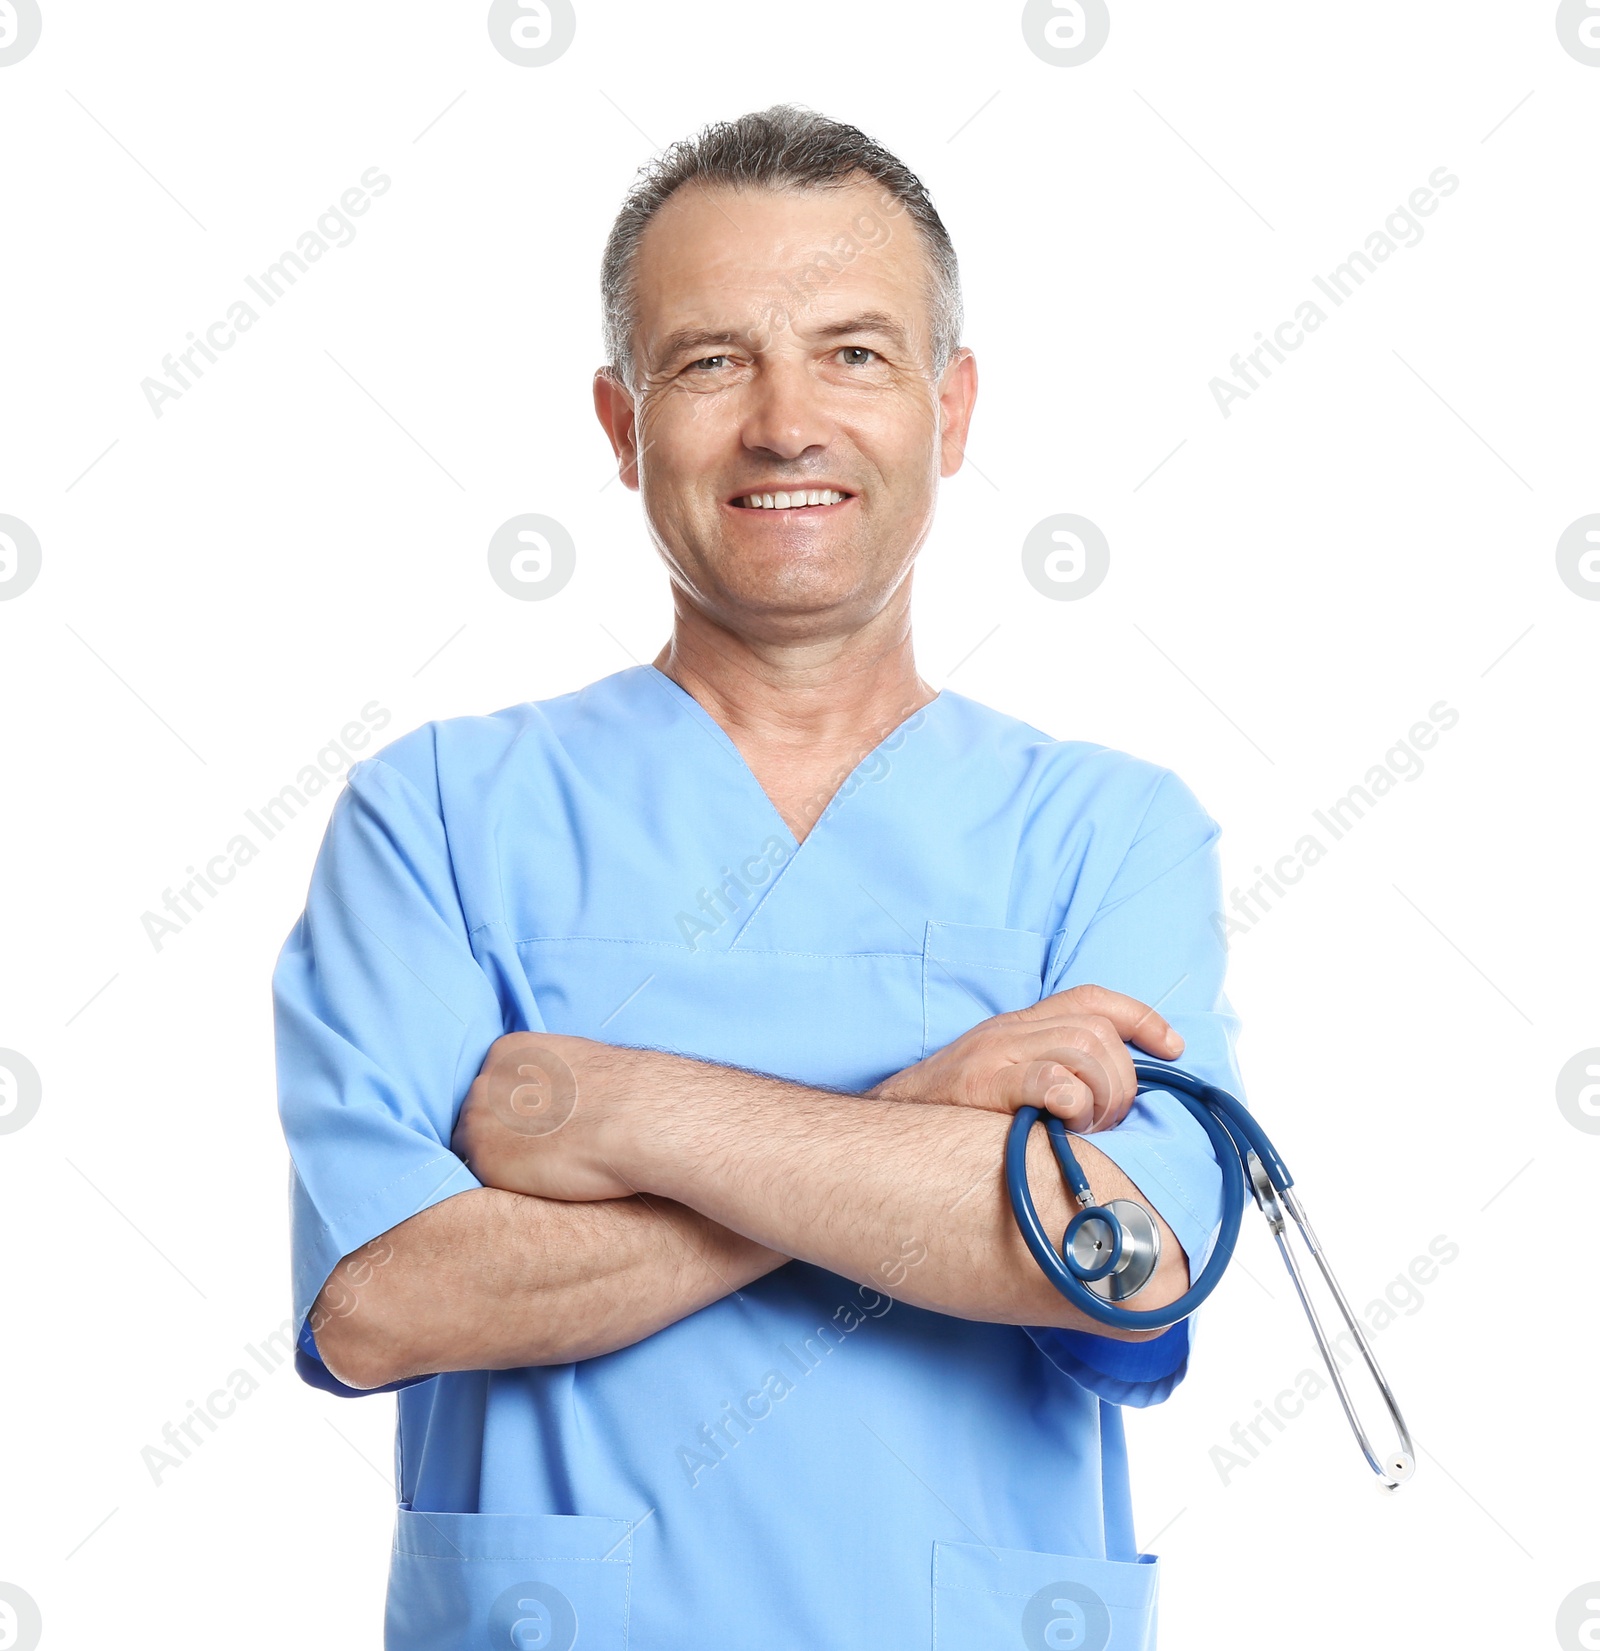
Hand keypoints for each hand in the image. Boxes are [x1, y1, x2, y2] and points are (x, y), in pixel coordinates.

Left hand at [451, 1032, 644, 1200]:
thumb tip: (546, 1094)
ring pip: (476, 1145)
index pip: (493, 1084)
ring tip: (544, 1164)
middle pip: (479, 1113)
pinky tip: (539, 1179)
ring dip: (502, 1156)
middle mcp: (483, 1080)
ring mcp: (478, 1119)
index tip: (540, 1121)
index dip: (516, 1108)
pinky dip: (506, 1182)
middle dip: (503, 1130)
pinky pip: (483, 1177)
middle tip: (543, 1145)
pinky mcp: (483, 1160)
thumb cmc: (620, 1092)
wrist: (633, 1118)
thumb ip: (545, 1075)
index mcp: (506, 1050)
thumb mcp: (573, 1062)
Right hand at [869, 983, 1182, 1130]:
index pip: (1092, 999)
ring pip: (1085, 1052)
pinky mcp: (984, 1085)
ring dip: (1101, 1097)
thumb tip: (1111, 1100)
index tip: (1174, 1046)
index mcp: (1018, 1025)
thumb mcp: (1002, 1079)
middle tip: (1104, 1121)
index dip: (1141, 1017)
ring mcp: (996, 1054)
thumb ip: (1049, 1074)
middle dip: (1121, 1082)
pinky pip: (1051, 1079)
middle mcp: (1010, 1031)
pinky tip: (1065, 1122)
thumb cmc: (948, 1115)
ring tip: (1083, 1128)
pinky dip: (1072, 1100)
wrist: (883, 1129)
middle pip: (1099, 1033)